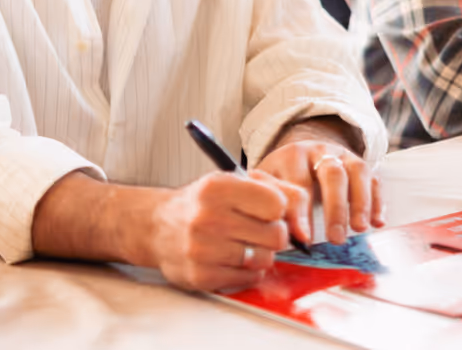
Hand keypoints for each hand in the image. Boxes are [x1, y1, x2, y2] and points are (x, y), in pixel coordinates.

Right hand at [148, 170, 304, 291]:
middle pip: (276, 236)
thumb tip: (303, 227)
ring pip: (264, 260)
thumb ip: (278, 191)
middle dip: (273, 234)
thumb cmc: (204, 202)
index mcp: (217, 187)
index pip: (276, 204)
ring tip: (242, 243)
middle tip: (257, 230)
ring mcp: (202, 249)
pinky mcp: (201, 276)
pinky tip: (231, 258)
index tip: (266, 210)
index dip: (277, 209)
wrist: (157, 226)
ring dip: (260, 254)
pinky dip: (247, 271)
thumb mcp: (235, 182)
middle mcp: (208, 217)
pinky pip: (249, 278)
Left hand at [255, 118, 381, 245]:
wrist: (301, 151)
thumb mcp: (269, 182)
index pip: (299, 183)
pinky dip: (378, 202)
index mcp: (293, 156)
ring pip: (358, 171)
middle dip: (335, 208)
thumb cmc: (282, 175)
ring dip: (361, 202)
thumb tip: (279, 235)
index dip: (302, 212)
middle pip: (332, 174)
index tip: (304, 239)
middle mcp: (321, 152)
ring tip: (359, 229)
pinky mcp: (362, 165)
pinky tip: (378, 223)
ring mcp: (344, 156)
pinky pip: (375, 179)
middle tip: (335, 238)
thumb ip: (274, 203)